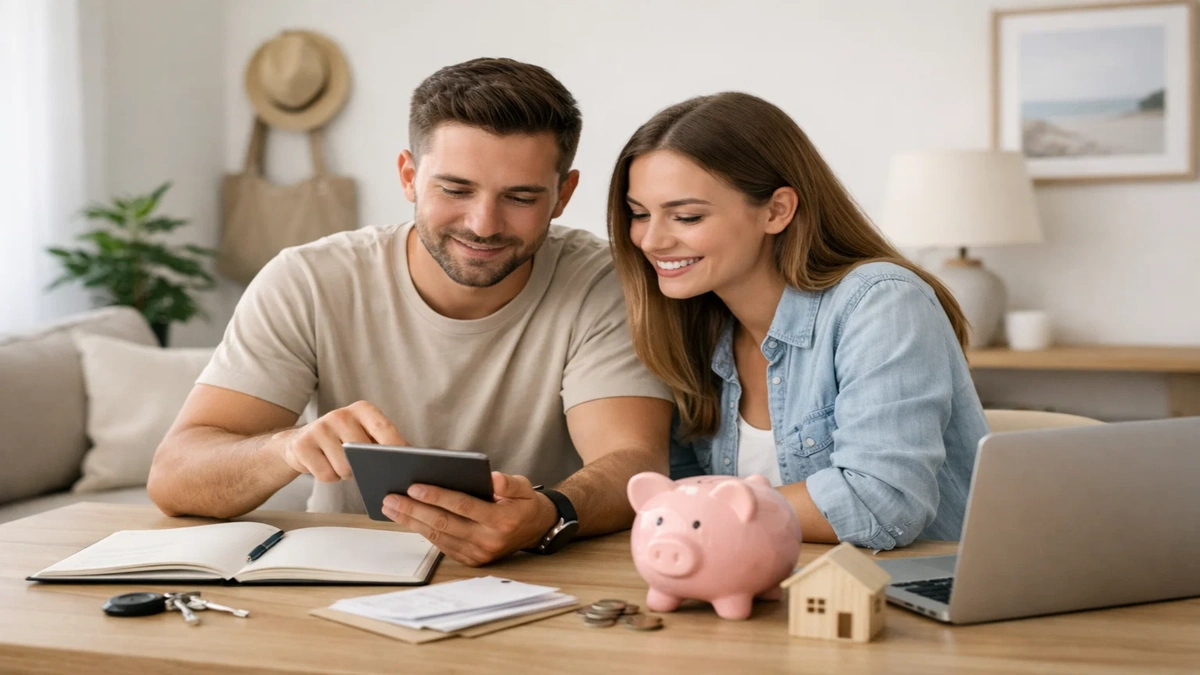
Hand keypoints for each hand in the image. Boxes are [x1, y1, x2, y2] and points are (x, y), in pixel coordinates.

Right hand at [276, 400, 406, 481]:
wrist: (302, 442)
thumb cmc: (344, 441)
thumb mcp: (366, 434)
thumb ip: (386, 442)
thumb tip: (411, 458)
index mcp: (362, 409)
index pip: (384, 429)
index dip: (396, 448)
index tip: (405, 463)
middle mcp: (340, 414)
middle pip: (364, 454)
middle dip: (365, 466)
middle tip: (359, 462)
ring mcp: (319, 428)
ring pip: (345, 468)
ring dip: (345, 473)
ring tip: (338, 462)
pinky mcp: (303, 445)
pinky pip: (326, 475)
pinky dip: (328, 477)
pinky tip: (323, 464)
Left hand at [381, 472, 558, 566]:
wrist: (536, 531)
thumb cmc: (524, 504)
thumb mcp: (524, 487)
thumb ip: (509, 482)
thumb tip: (492, 478)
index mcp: (501, 520)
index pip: (463, 506)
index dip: (437, 497)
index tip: (414, 487)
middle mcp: (488, 541)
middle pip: (444, 523)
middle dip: (413, 510)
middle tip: (390, 498)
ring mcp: (478, 554)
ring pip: (438, 536)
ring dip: (411, 522)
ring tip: (391, 507)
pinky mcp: (471, 560)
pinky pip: (442, 545)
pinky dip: (423, 531)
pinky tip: (408, 519)